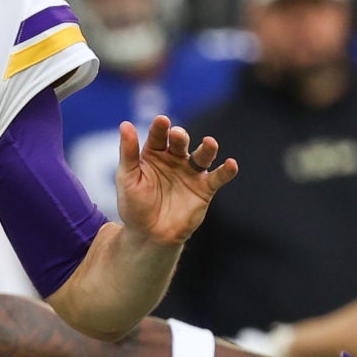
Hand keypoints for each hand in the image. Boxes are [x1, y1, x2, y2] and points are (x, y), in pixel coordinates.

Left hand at [116, 115, 237, 249]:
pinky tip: (231, 164)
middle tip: (178, 135)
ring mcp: (191, 172)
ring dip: (207, 149)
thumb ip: (128, 152)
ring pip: (202, 156)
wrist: (149, 236)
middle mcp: (175, 159)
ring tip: (210, 143)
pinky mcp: (205, 189)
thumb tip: (125, 124)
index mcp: (154, 153)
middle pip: (180, 142)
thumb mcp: (128, 178)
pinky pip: (218, 177)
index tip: (161, 120)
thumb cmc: (135, 206)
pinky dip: (226, 171)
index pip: (158, 136)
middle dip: (180, 137)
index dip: (160, 128)